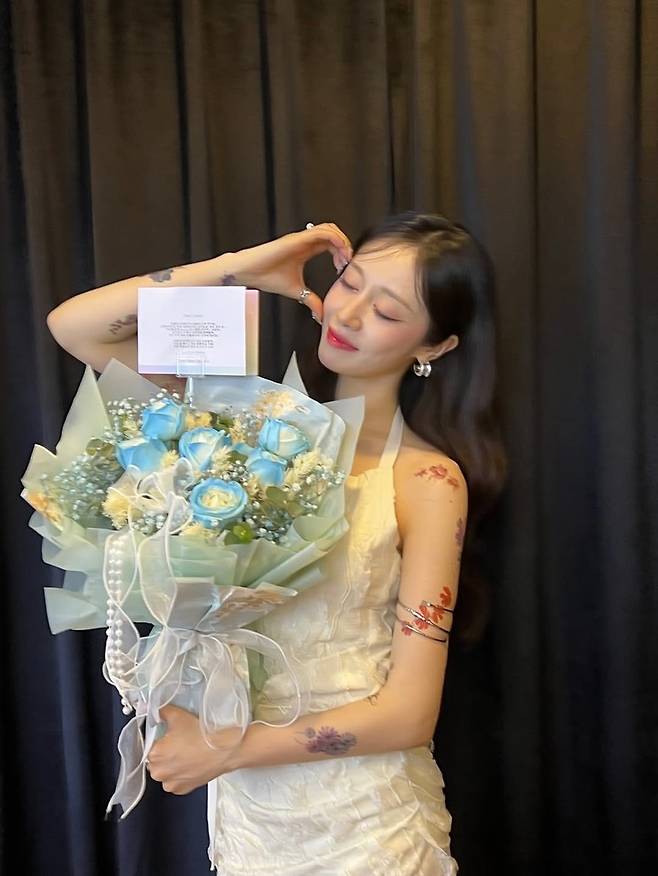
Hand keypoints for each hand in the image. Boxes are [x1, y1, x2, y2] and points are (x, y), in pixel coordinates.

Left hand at [146, 705, 242, 794]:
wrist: (224, 750)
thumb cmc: (202, 735)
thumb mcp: (178, 715)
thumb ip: (162, 712)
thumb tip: (156, 711)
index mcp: (154, 754)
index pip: (149, 744)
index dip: (160, 738)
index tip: (170, 735)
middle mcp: (159, 772)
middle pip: (155, 759)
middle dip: (164, 752)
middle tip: (180, 742)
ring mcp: (171, 783)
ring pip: (165, 772)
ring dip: (172, 765)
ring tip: (187, 753)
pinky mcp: (183, 789)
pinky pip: (176, 781)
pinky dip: (181, 774)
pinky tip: (191, 762)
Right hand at [227, 222, 351, 321]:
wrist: (248, 272)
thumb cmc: (266, 276)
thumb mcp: (297, 292)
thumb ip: (311, 301)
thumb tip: (321, 315)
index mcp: (306, 250)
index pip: (331, 244)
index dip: (342, 253)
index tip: (345, 268)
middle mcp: (305, 242)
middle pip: (334, 233)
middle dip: (345, 246)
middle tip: (348, 263)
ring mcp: (301, 238)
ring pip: (329, 229)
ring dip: (342, 241)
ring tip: (345, 257)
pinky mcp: (296, 239)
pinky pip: (321, 232)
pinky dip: (334, 239)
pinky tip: (338, 252)